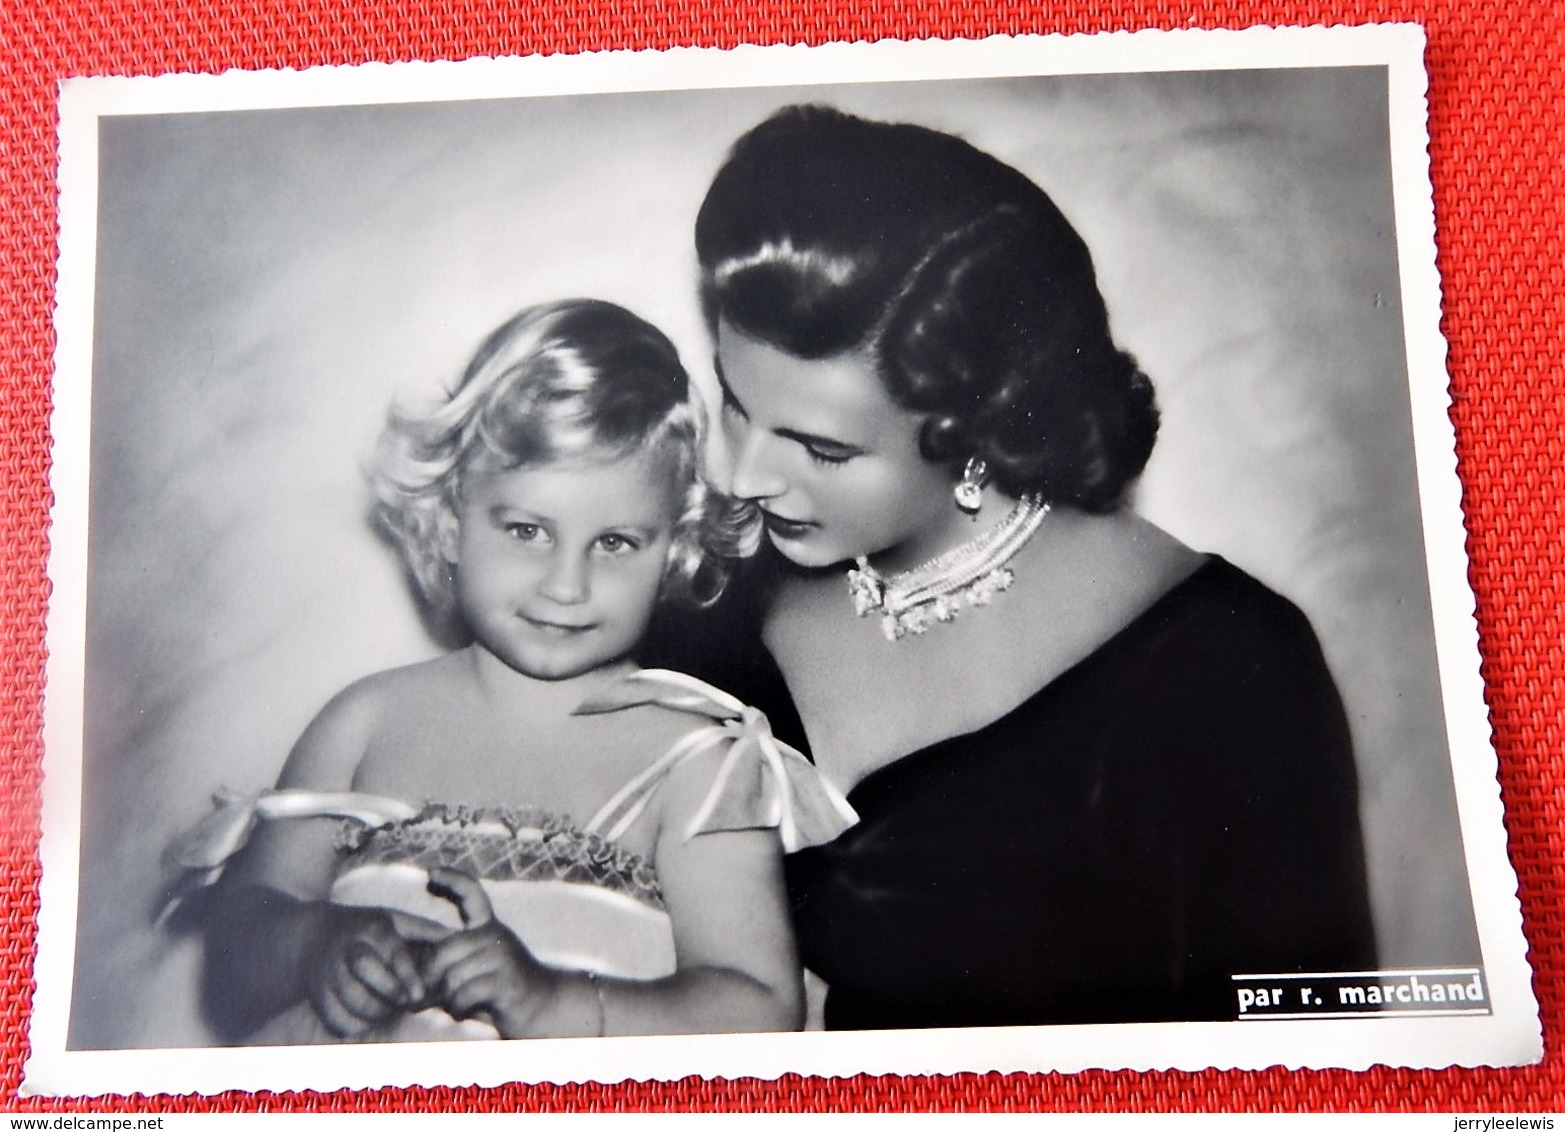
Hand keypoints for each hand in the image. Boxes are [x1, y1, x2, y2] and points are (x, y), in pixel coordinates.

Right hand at [304, 905, 436, 1037]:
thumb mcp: (395, 921)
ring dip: (375, 1012)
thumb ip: (426, 932)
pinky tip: (369, 1019)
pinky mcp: (316, 995)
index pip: (391, 951)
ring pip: (351, 999)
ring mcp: (327, 972)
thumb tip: (461, 942)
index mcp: (372, 927)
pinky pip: (336, 1019)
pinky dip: (356, 1025)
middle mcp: (346, 947)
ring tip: (389, 1010)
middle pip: (366, 971)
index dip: (407, 975)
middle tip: (405, 1002)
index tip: (419, 996)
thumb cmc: (368, 930)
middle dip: (389, 992)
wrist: (312, 937)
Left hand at [419, 867, 561, 1037]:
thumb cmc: (505, 990)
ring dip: (448, 998)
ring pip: (453, 975)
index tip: (431, 872)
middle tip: (433, 996)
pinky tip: (466, 1011)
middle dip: (432, 976)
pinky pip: (465, 993)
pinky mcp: (507, 980)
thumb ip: (456, 959)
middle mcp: (496, 936)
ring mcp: (503, 956)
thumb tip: (417, 966)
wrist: (545, 1006)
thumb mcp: (481, 966)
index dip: (451, 879)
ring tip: (456, 1006)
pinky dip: (459, 1007)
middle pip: (445, 949)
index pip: (472, 893)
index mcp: (490, 928)